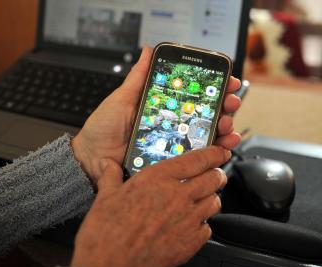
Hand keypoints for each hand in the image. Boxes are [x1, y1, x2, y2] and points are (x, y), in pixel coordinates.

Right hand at [71, 146, 229, 266]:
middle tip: (211, 174)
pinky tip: (191, 223)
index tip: (220, 151)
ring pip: (214, 202)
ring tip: (201, 198)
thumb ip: (111, 176)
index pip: (198, 159)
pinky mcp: (191, 242)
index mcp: (158, 179)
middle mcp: (178, 196)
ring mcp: (187, 220)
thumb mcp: (105, 197)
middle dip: (216, 174)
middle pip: (213, 179)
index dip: (214, 153)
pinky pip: (208, 227)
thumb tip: (108, 166)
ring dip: (210, 197)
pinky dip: (203, 223)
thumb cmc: (106, 232)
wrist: (110, 265)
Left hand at [72, 47, 241, 183]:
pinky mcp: (172, 162)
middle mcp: (171, 124)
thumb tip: (148, 50)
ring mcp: (173, 142)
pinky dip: (215, 151)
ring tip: (226, 125)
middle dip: (224, 105)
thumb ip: (138, 77)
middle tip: (230, 102)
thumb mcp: (121, 98)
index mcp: (162, 107)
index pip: (193, 95)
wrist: (92, 158)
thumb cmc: (103, 128)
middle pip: (206, 113)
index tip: (225, 79)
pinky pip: (198, 157)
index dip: (212, 86)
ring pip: (207, 134)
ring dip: (224, 128)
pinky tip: (222, 146)